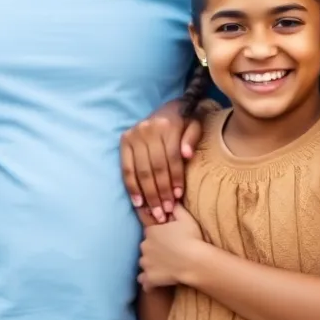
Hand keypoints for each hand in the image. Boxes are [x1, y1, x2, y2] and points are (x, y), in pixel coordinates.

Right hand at [121, 100, 203, 222]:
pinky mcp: (124, 140)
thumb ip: (192, 139)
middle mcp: (148, 129)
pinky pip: (126, 168)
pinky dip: (132, 187)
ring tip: (155, 212)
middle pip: (155, 168)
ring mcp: (134, 135)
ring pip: (141, 171)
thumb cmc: (185, 121)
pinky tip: (138, 202)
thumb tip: (187, 155)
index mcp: (167, 125)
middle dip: (161, 193)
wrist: (169, 106)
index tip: (178, 198)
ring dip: (148, 194)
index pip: (172, 158)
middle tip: (165, 213)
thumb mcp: (195, 125)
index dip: (175, 179)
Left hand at [138, 206, 203, 289]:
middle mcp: (144, 246)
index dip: (159, 236)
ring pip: (144, 263)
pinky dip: (148, 283)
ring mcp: (146, 263)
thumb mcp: (186, 218)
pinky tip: (154, 284)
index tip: (168, 240)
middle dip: (154, 250)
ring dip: (151, 265)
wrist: (195, 261)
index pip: (150, 232)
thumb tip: (172, 201)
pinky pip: (144, 282)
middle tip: (168, 254)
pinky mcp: (149, 278)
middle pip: (146, 247)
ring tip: (163, 268)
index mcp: (151, 231)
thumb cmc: (191, 238)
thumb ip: (176, 208)